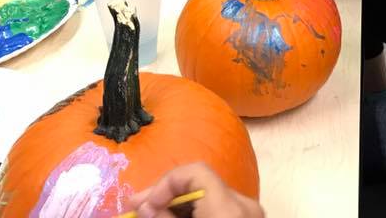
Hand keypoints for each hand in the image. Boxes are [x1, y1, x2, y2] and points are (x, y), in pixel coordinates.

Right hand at [126, 162, 263, 217]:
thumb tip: (146, 206)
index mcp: (228, 207)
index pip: (195, 172)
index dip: (165, 183)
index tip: (144, 205)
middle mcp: (245, 204)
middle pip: (200, 184)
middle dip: (165, 194)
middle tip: (135, 208)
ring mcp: (250, 213)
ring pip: (208, 197)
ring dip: (177, 204)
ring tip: (151, 213)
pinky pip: (217, 208)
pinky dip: (194, 212)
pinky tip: (174, 217)